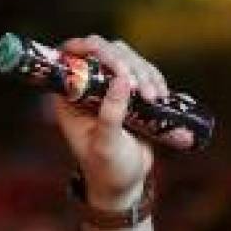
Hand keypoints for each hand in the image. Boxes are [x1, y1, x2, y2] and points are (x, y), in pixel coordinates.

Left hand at [52, 35, 160, 213]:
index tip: (112, 59)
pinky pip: (143, 70)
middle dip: (127, 65)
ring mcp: (108, 86)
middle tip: (141, 91)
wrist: (125, 183)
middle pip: (104, 51)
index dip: (88, 47)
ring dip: (144, 72)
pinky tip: (161, 95)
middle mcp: (86, 87)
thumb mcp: (106, 145)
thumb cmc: (107, 169)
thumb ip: (110, 115)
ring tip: (154, 98)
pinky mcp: (129, 90)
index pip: (71, 57)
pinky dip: (154, 78)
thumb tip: (120, 80)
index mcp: (69, 98)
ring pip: (127, 58)